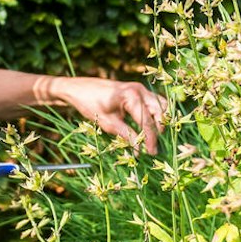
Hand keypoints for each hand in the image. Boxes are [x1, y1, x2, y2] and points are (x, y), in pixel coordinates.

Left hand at [52, 77, 168, 154]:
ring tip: (155, 137)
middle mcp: (139, 90)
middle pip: (158, 112)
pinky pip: (154, 101)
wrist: (79, 88)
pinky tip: (152, 126)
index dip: (150, 139)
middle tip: (153, 148)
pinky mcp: (138, 90)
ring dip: (160, 121)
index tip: (151, 153)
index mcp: (131, 96)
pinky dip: (156, 113)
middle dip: (158, 131)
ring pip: (160, 105)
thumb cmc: (90, 104)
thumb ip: (126, 135)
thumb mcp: (108, 123)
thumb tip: (140, 150)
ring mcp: (140, 88)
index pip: (146, 121)